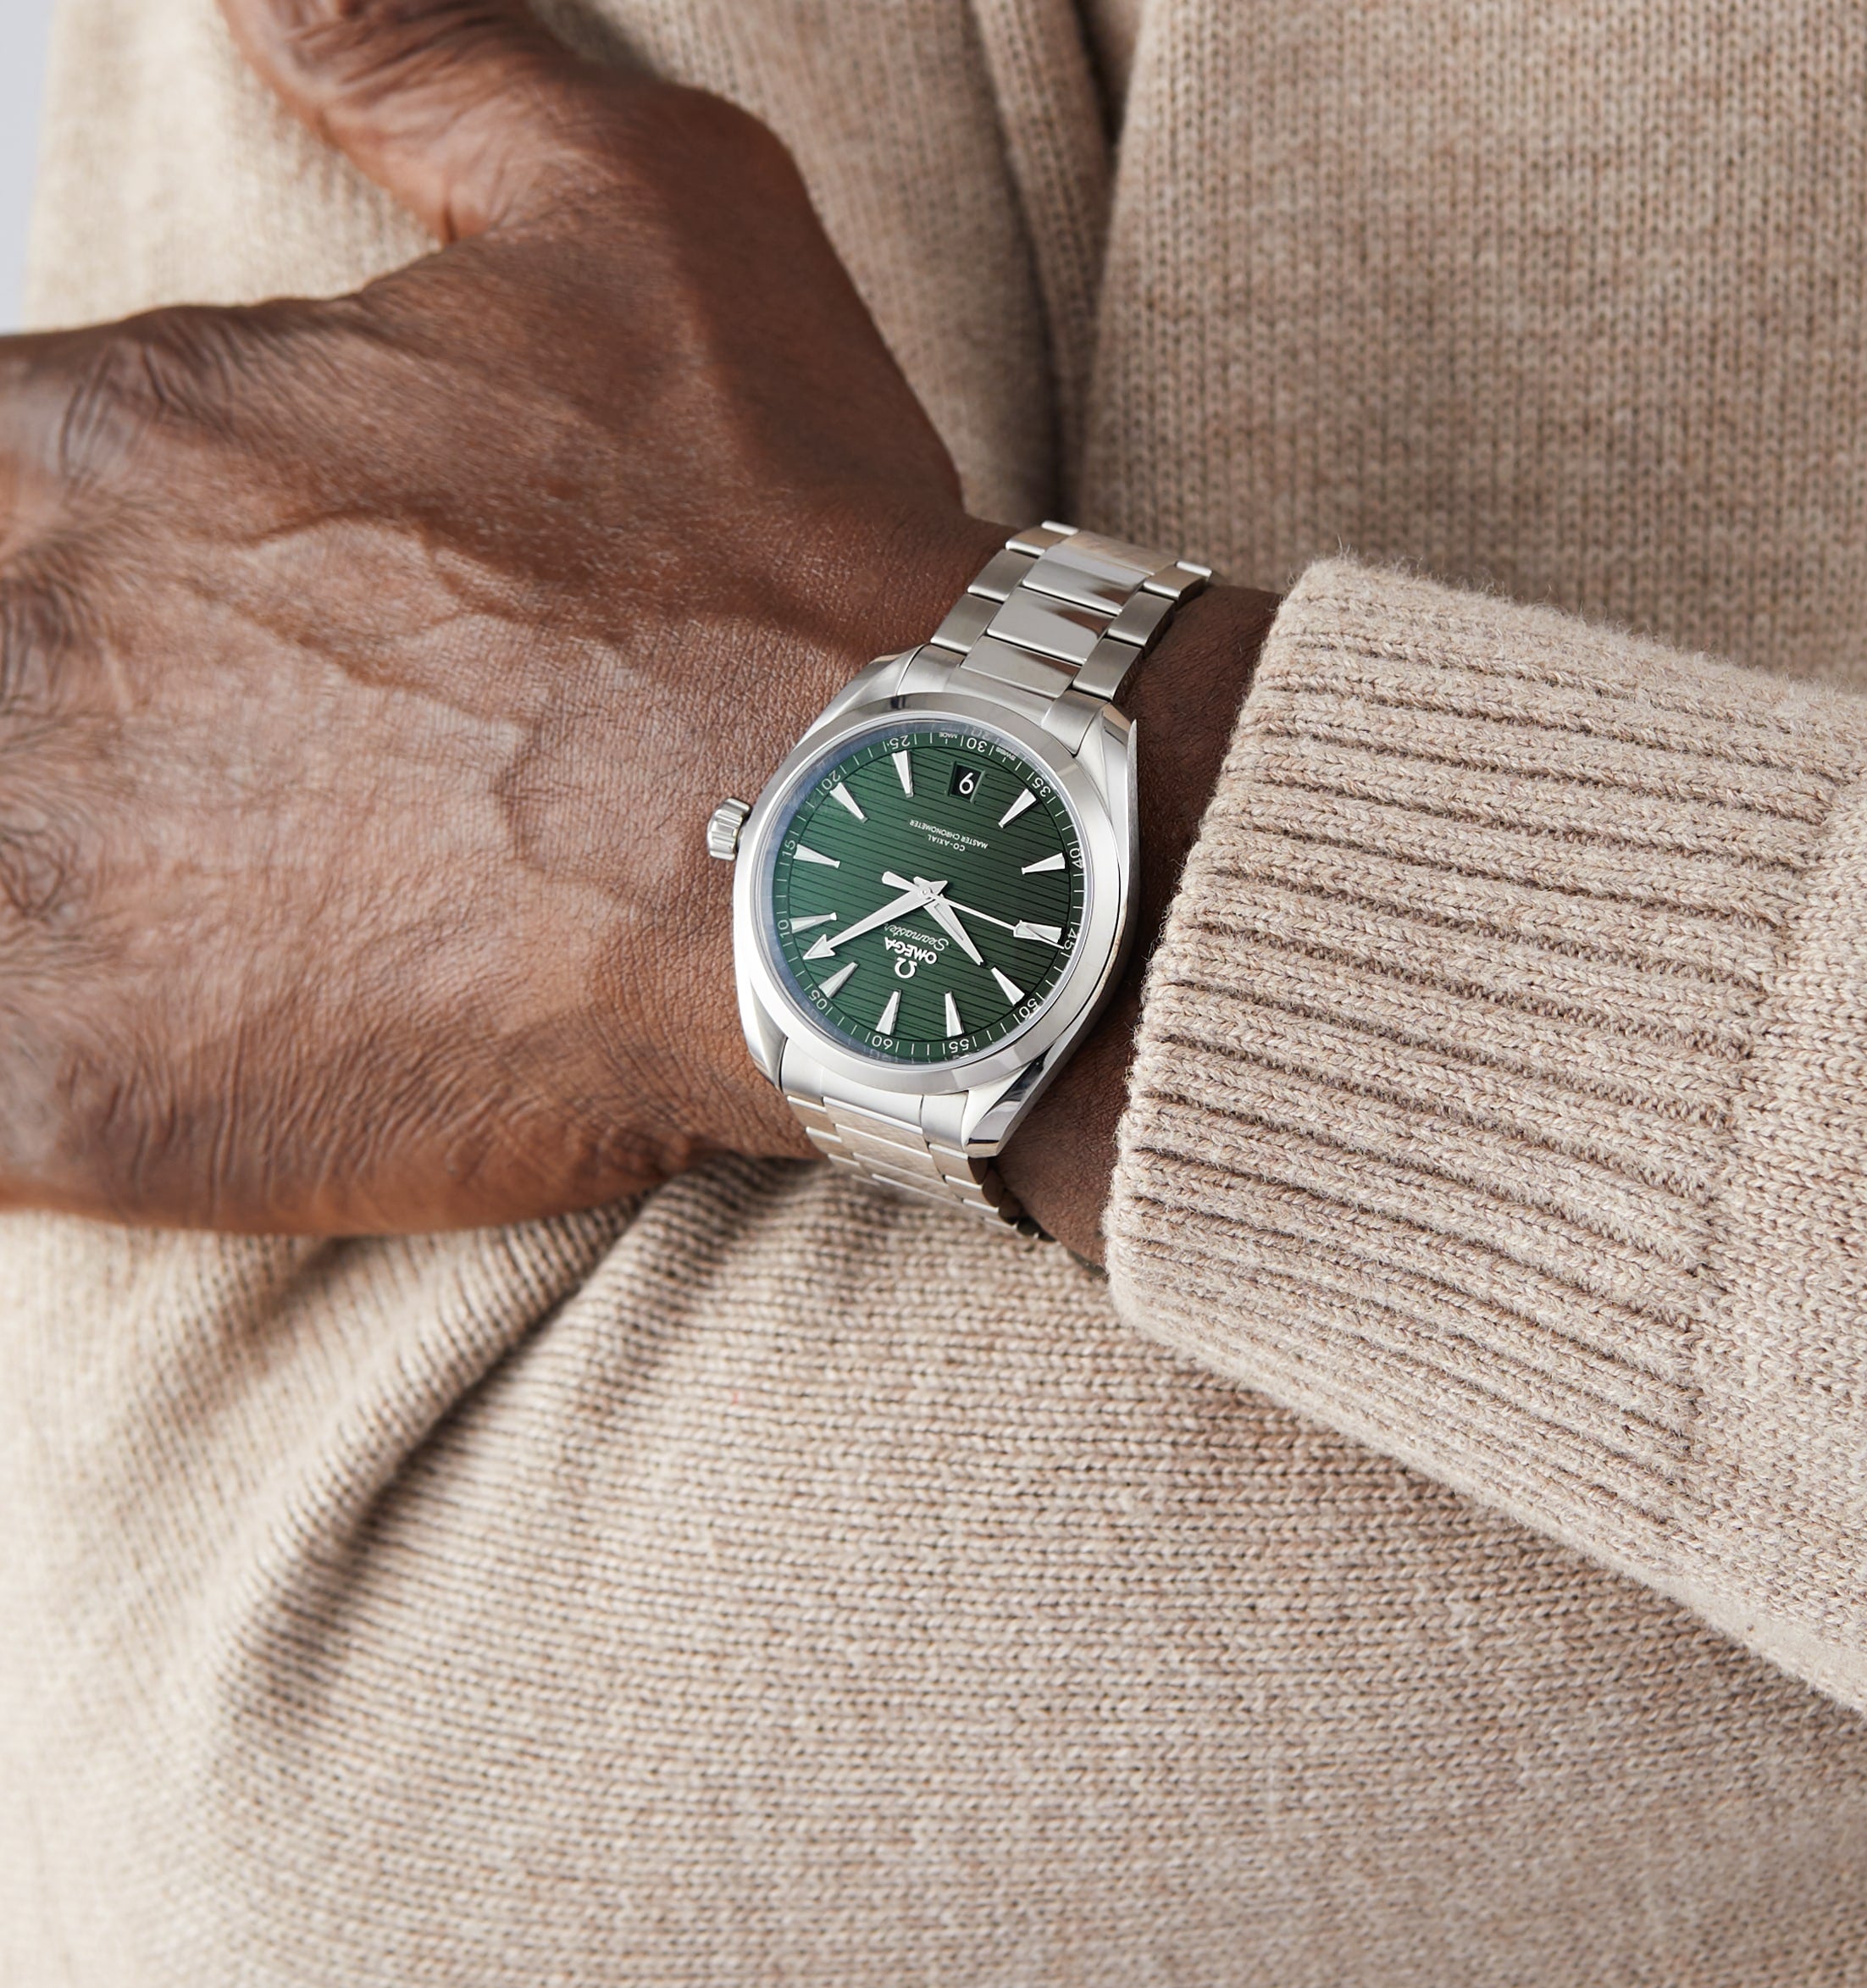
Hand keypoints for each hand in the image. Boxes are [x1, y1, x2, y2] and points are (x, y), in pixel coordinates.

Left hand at [0, 0, 1003, 1230]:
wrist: (873, 843)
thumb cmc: (774, 552)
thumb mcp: (638, 211)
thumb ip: (426, 57)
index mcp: (99, 437)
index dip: (41, 556)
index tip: (136, 626)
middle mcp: (13, 640)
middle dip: (37, 718)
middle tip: (178, 792)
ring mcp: (23, 880)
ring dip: (21, 888)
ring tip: (152, 906)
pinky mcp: (76, 1097)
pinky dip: (7, 1083)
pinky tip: (105, 1057)